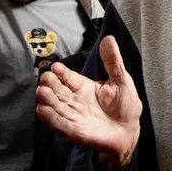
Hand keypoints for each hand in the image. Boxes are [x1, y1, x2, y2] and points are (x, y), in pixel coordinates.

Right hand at [36, 36, 141, 170]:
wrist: (129, 131)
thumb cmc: (125, 105)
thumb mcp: (121, 80)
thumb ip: (113, 61)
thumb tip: (109, 38)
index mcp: (85, 87)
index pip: (69, 78)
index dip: (62, 73)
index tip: (55, 66)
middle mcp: (76, 101)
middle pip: (58, 91)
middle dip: (51, 84)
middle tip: (45, 78)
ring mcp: (74, 116)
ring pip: (56, 106)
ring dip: (48, 100)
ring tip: (41, 92)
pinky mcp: (75, 131)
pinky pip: (61, 124)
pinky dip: (52, 118)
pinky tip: (43, 110)